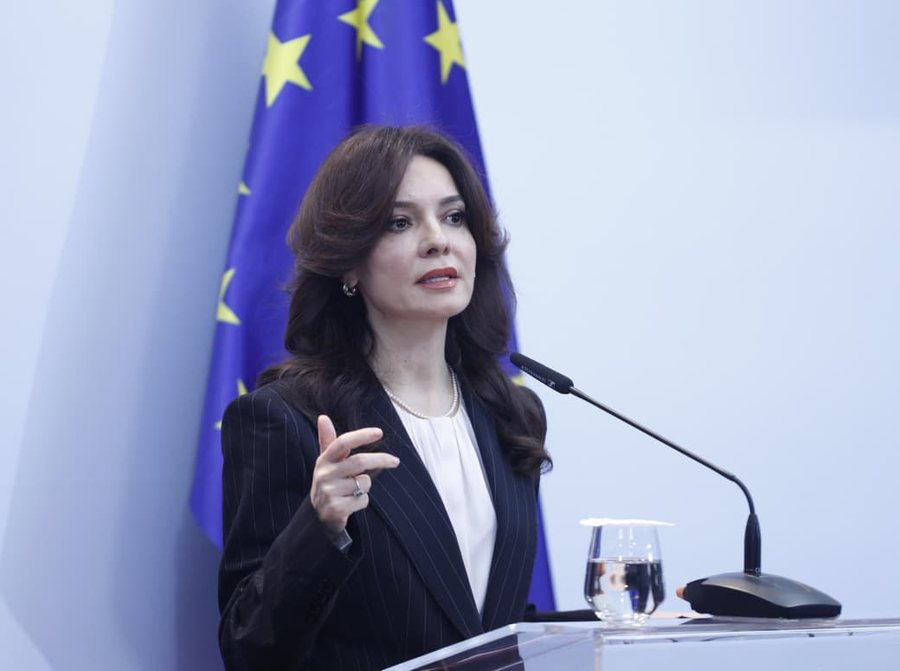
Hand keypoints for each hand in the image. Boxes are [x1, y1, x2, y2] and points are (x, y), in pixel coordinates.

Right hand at [310, 415, 399, 536]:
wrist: (318, 515)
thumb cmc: (329, 482)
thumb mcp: (327, 462)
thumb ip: (328, 440)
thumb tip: (323, 417)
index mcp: (324, 460)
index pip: (342, 443)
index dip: (361, 435)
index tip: (380, 432)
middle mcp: (324, 474)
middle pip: (360, 461)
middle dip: (381, 460)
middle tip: (395, 461)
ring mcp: (328, 492)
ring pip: (364, 483)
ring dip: (365, 487)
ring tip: (352, 491)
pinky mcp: (335, 509)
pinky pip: (363, 500)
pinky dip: (362, 501)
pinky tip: (350, 504)